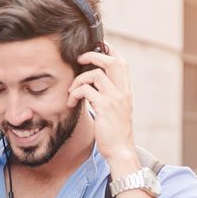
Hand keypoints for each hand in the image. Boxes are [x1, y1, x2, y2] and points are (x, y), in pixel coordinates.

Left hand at [67, 42, 137, 165]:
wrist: (120, 149)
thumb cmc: (114, 131)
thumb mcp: (115, 110)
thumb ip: (108, 95)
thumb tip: (91, 85)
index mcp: (126, 90)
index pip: (121, 62)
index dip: (109, 51)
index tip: (95, 47)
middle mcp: (123, 91)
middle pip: (111, 61)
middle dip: (93, 55)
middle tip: (80, 59)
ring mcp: (114, 98)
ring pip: (95, 74)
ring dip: (78, 80)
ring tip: (71, 91)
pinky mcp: (104, 106)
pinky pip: (86, 90)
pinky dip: (75, 93)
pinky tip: (71, 102)